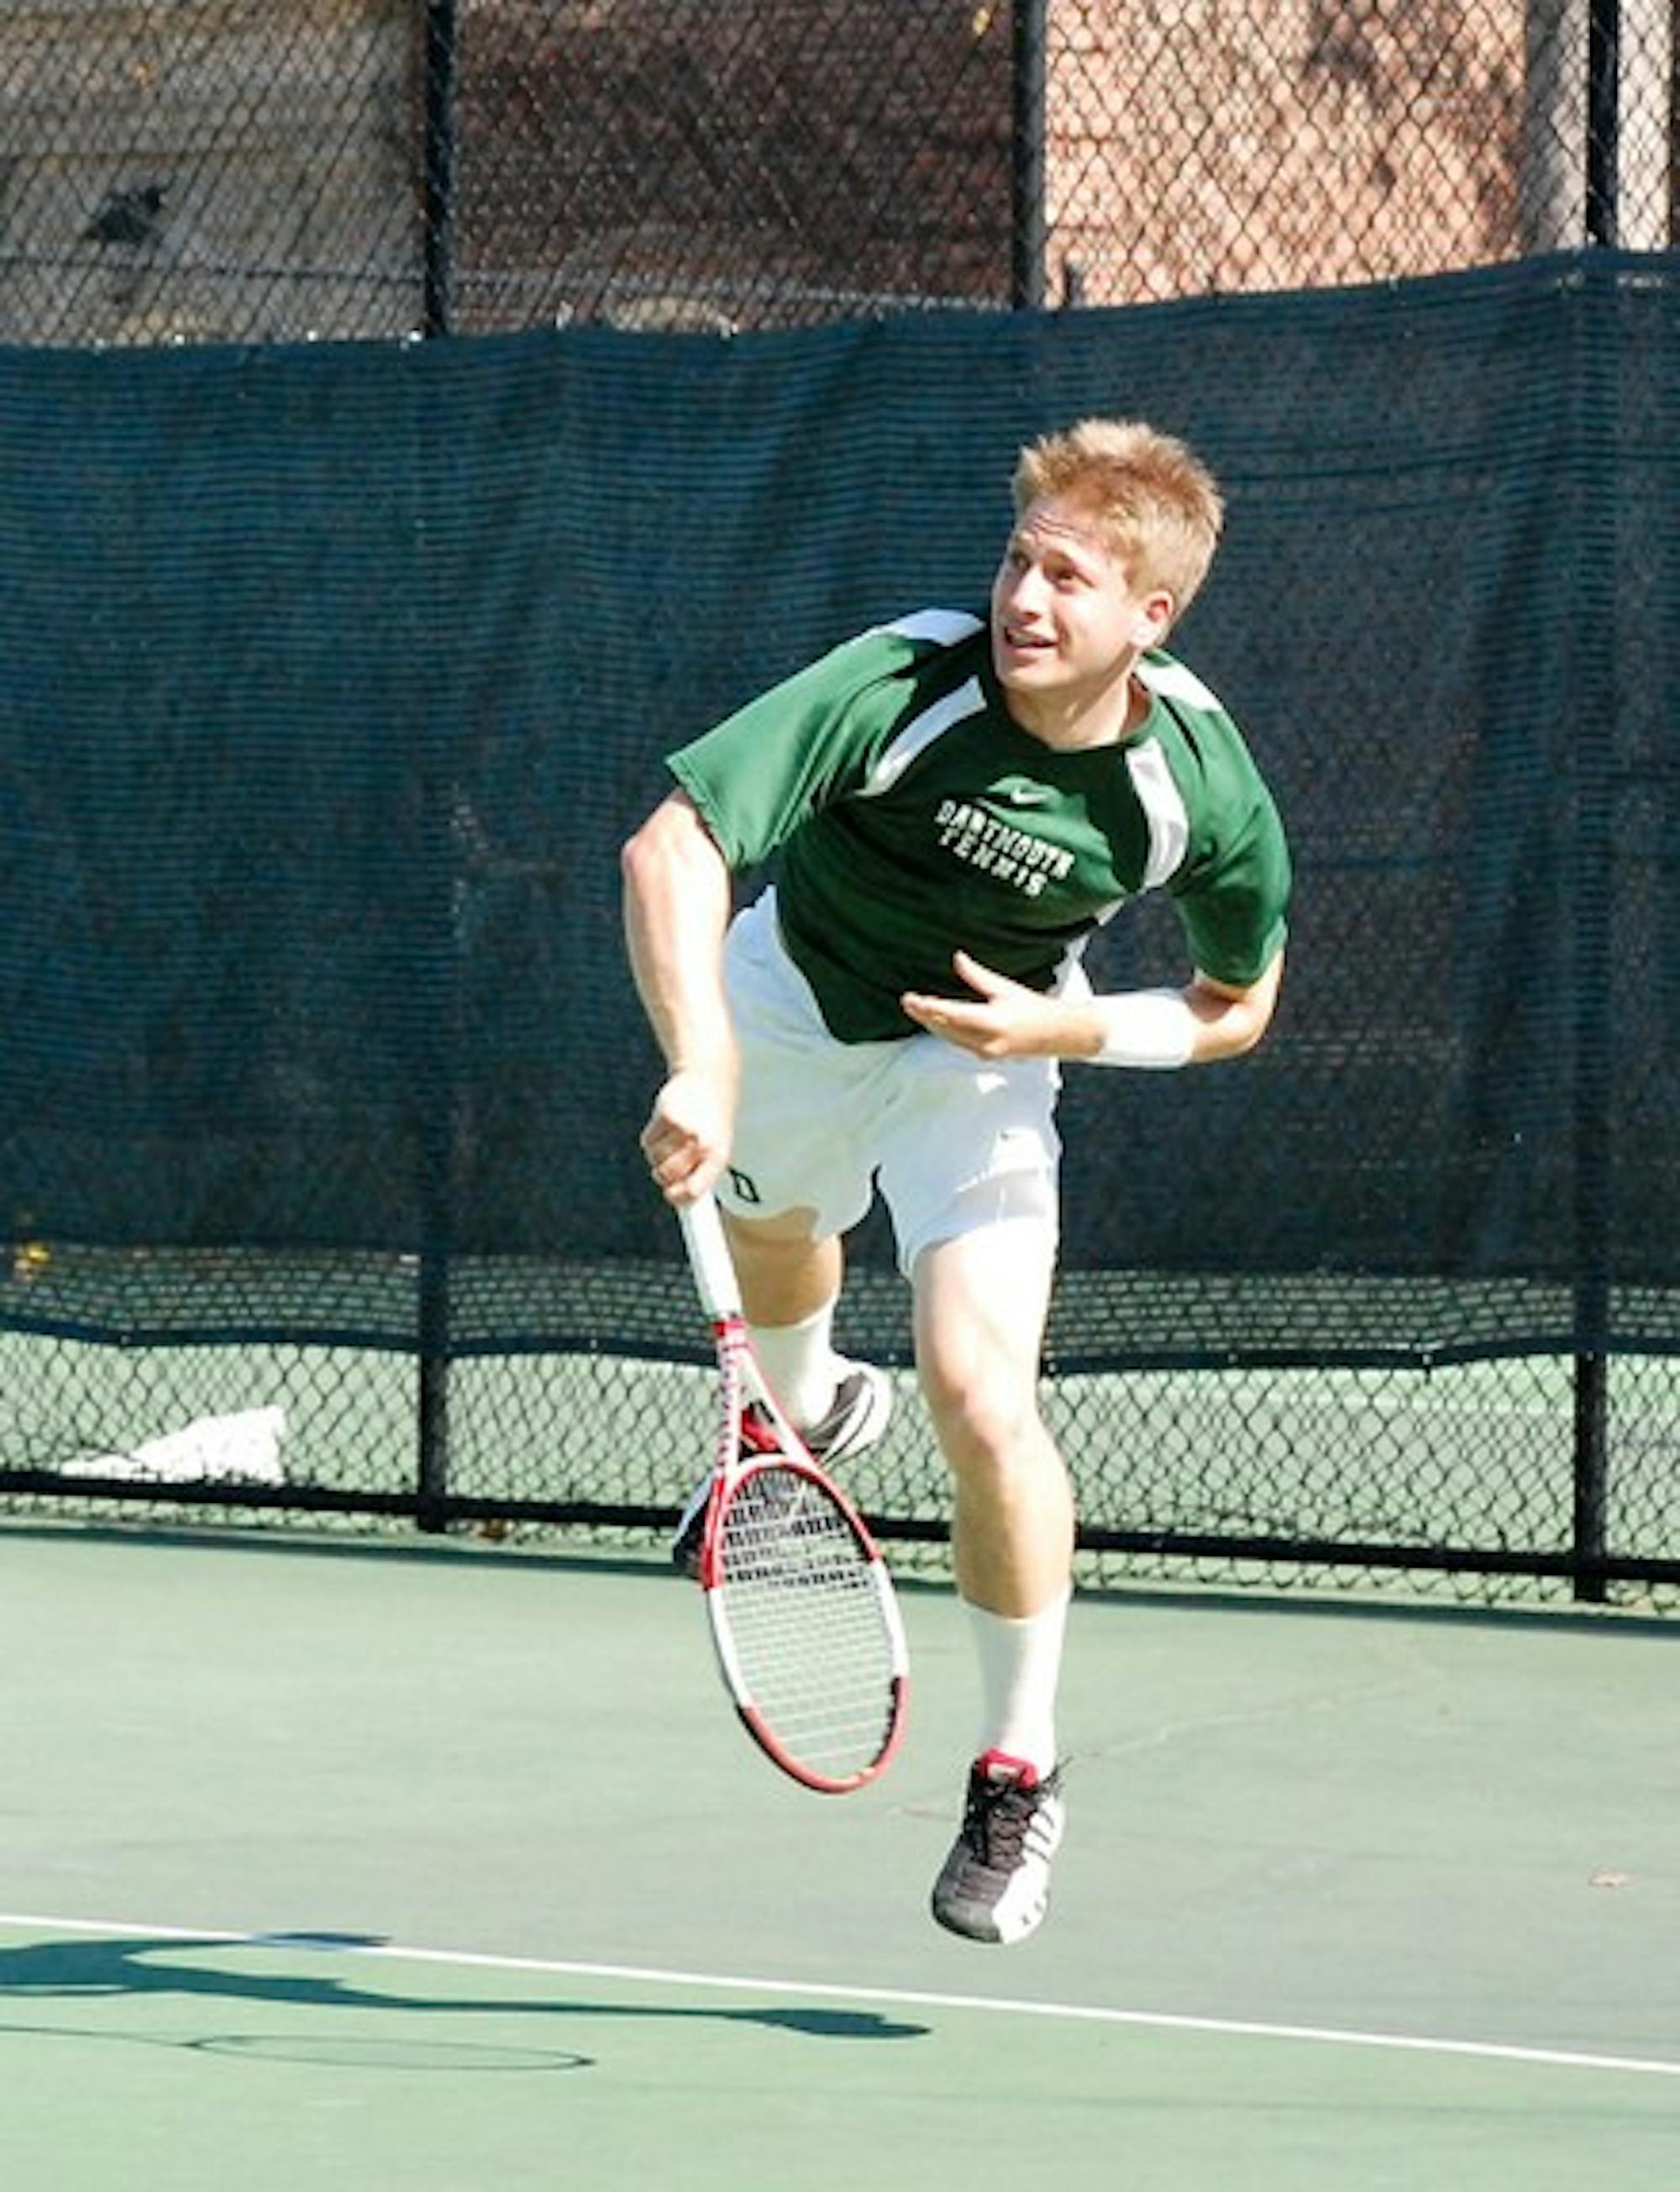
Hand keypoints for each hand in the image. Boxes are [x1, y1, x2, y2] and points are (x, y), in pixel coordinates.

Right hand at [639, 1063, 734, 1204]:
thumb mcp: (715, 1145)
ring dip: (657, 1153)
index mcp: (717, 1156)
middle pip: (667, 1176)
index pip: (694, 1189)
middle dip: (663, 1173)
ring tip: (673, 1137)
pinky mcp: (666, 1116)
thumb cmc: (712, 1120)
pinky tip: (666, 1124)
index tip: (670, 1195)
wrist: (709, 1079)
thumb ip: (699, 1171)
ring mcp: (683, 1130)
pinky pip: (647, 1142)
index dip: (678, 1198)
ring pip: (654, 1159)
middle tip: (669, 1161)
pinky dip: (651, 1137)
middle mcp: (702, 1144)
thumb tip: (676, 1199)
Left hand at [900, 950, 1080, 1059]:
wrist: (1056, 1035)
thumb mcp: (1005, 988)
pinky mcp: (984, 1056)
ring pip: (949, 1037)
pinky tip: (935, 1020)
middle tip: (907, 1002)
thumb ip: (977, 976)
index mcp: (992, 1022)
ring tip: (915, 1009)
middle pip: (945, 1028)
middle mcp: (985, 1041)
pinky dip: (945, 1030)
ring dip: (932, 1023)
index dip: (928, 1007)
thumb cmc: (1034, 1009)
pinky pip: (957, 1042)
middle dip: (925, 1015)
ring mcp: (984, 1052)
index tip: (911, 999)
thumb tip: (957, 958)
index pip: (951, 1014)